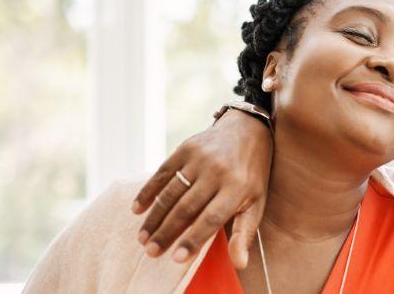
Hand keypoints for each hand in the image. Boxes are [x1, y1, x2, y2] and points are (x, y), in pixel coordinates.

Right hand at [131, 109, 272, 267]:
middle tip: (151, 252)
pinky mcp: (186, 148)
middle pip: (186, 208)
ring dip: (154, 217)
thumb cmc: (251, 175)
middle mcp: (217, 172)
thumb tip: (239, 264)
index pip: (211, 219)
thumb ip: (244, 233)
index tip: (176, 258)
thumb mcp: (256, 203)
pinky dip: (148, 192)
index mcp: (237, 188)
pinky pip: (163, 172)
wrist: (247, 129)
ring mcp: (200, 158)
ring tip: (143, 238)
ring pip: (171, 192)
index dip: (193, 239)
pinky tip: (137, 210)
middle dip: (166, 232)